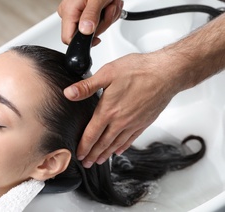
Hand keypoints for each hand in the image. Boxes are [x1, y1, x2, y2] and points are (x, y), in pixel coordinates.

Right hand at [58, 0, 118, 43]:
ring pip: (91, 29)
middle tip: (109, 9)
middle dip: (102, 24)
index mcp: (69, 11)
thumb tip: (85, 31)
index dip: (84, 42)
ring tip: (110, 4)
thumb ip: (91, 16)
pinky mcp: (80, 12)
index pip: (68, 39)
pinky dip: (104, 15)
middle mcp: (68, 13)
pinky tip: (107, 5)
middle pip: (84, 35)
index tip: (97, 37)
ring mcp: (74, 13)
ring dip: (106, 18)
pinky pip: (93, 22)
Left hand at [64, 53, 177, 167]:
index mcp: (108, 110)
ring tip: (99, 160)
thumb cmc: (138, 70)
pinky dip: (123, 146)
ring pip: (117, 143)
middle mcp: (121, 121)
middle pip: (103, 143)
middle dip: (93, 154)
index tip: (79, 154)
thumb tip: (68, 93)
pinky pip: (131, 139)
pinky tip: (119, 150)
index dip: (84, 146)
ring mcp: (134, 123)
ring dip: (106, 153)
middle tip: (86, 163)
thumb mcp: (107, 74)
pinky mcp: (144, 122)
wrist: (166, 73)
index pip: (92, 134)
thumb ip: (87, 86)